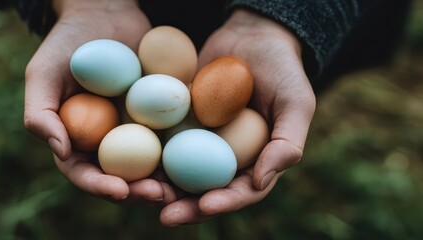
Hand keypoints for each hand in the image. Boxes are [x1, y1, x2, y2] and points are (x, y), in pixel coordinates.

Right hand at [24, 0, 177, 205]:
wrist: (107, 12)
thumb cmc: (69, 41)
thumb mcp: (43, 71)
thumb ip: (41, 112)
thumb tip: (61, 152)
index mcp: (76, 139)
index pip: (84, 173)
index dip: (100, 187)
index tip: (120, 190)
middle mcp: (107, 141)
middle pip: (122, 178)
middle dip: (139, 192)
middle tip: (160, 195)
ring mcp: (137, 130)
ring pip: (151, 166)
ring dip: (167, 182)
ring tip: (183, 189)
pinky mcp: (162, 116)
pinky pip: (175, 137)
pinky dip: (187, 152)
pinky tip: (204, 158)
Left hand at [159, 9, 315, 225]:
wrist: (251, 35)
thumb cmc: (282, 69)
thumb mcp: (296, 103)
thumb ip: (287, 144)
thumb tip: (259, 183)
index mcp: (255, 163)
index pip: (240, 192)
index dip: (224, 202)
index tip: (205, 205)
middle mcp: (224, 159)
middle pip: (203, 192)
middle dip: (185, 208)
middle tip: (166, 215)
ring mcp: (198, 143)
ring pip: (176, 173)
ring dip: (159, 188)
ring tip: (140, 195)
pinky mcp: (178, 124)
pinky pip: (159, 141)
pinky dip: (144, 154)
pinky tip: (126, 161)